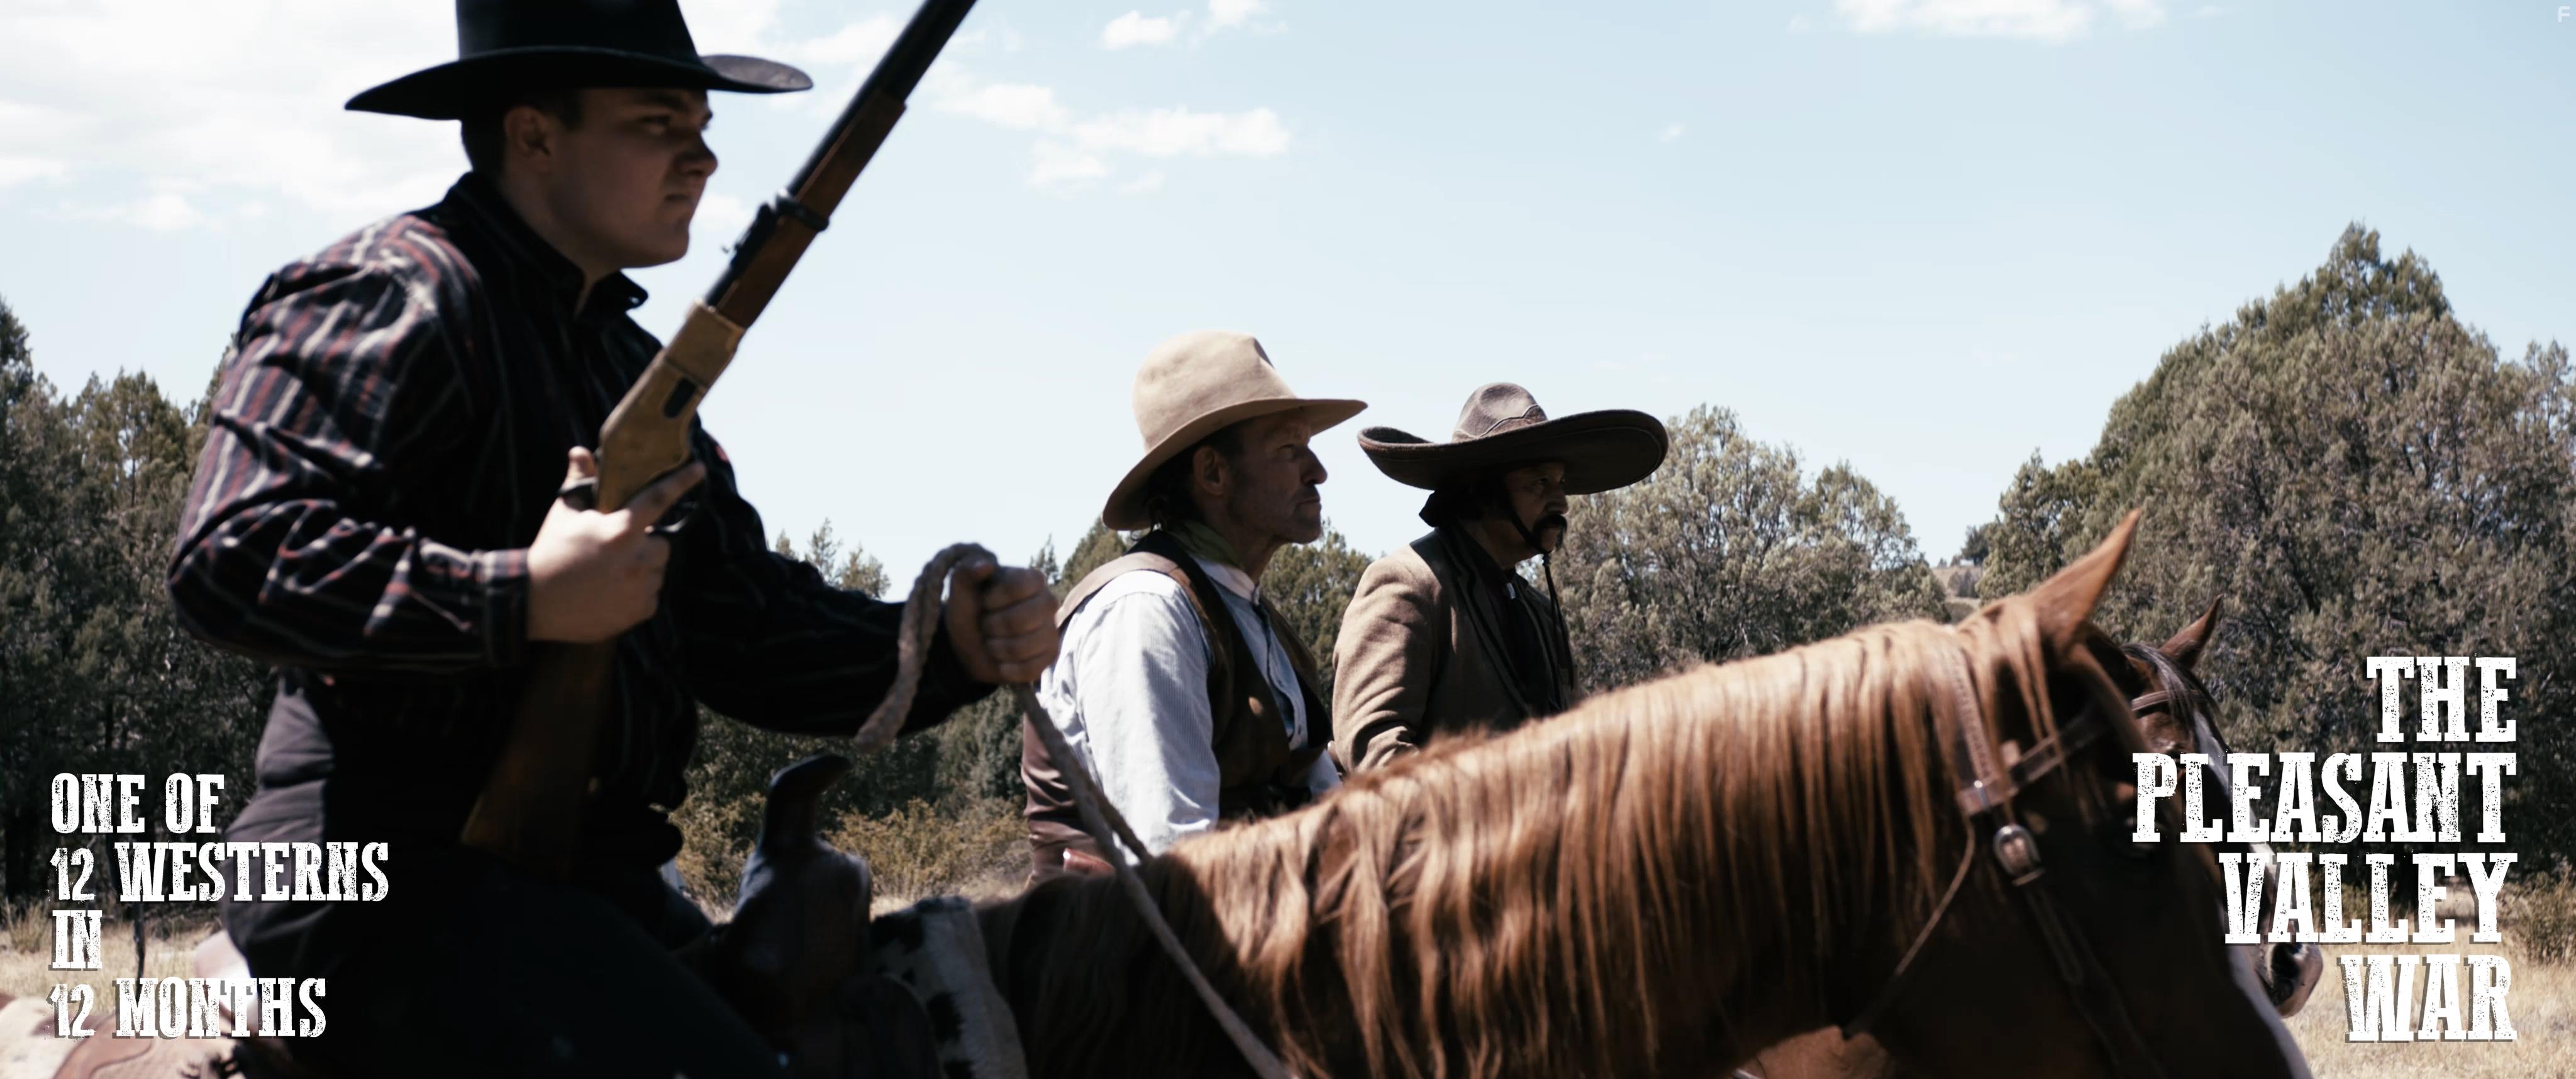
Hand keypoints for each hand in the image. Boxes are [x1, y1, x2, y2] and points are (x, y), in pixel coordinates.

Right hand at [525, 448, 705, 643]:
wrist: (533, 602)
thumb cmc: (550, 551)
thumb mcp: (564, 513)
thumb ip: (579, 482)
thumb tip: (579, 451)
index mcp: (620, 531)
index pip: (659, 499)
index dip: (682, 482)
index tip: (700, 469)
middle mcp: (637, 560)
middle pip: (662, 542)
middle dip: (646, 541)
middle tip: (619, 546)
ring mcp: (641, 588)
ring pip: (658, 569)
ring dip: (643, 566)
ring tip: (610, 570)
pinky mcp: (640, 611)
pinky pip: (652, 593)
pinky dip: (639, 590)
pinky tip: (612, 590)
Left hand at [942, 554, 1057, 683]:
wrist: (970, 645)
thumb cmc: (970, 611)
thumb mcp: (960, 590)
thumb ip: (966, 572)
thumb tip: (985, 565)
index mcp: (1032, 579)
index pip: (1020, 586)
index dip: (996, 598)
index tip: (984, 602)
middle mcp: (1048, 602)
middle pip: (1023, 618)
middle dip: (994, 626)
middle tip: (986, 626)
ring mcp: (1051, 630)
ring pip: (1024, 646)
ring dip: (997, 649)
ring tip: (992, 643)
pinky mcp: (1050, 656)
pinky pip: (1030, 669)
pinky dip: (1007, 669)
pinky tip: (1001, 662)